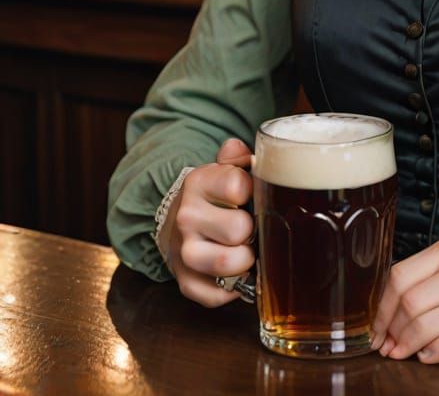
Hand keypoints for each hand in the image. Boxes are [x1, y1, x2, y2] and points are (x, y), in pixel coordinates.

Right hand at [158, 137, 254, 306]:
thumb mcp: (223, 169)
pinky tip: (237, 272)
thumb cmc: (214, 195)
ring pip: (228, 264)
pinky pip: (218, 295)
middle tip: (251, 226)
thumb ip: (236, 157)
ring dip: (246, 260)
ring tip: (246, 250)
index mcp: (198, 183)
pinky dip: (235, 288)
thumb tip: (238, 149)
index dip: (253, 191)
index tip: (251, 194)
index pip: (238, 186)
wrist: (178, 220)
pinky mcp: (186, 282)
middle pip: (239, 229)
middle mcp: (187, 217)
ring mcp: (184, 252)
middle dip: (253, 229)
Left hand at [370, 236, 438, 363]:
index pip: (400, 275)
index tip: (377, 327)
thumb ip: (437, 276)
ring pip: (424, 325)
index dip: (382, 307)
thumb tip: (396, 308)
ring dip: (405, 345)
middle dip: (390, 330)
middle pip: (408, 302)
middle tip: (385, 346)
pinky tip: (428, 357)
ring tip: (401, 354)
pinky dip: (431, 355)